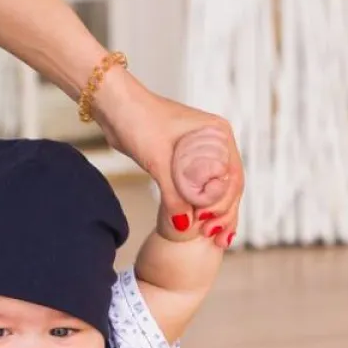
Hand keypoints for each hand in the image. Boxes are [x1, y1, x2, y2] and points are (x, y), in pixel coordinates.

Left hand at [93, 72, 242, 248]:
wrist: (116, 108)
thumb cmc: (139, 123)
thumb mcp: (158, 162)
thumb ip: (173, 196)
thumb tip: (185, 227)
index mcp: (218, 135)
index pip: (232, 177)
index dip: (226, 206)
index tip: (213, 227)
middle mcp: (215, 142)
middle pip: (228, 185)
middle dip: (224, 213)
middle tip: (216, 239)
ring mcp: (200, 152)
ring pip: (214, 188)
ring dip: (213, 212)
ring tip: (213, 238)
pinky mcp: (182, 161)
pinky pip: (197, 187)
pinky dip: (198, 205)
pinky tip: (196, 224)